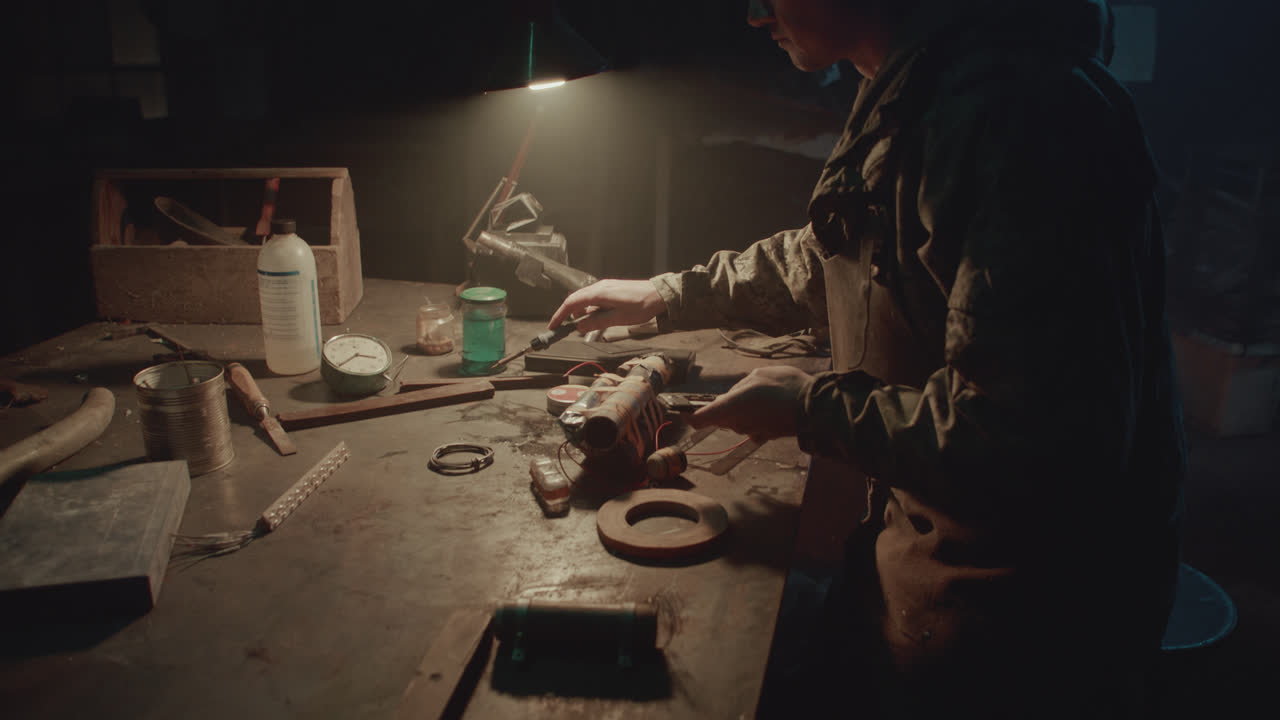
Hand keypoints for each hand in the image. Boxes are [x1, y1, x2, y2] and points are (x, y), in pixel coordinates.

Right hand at [548, 279, 666, 333]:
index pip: (572, 302)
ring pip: (585, 300)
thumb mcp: (619, 318)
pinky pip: (594, 299)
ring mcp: (605, 287)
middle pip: (575, 300)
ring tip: (583, 327)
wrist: (659, 294)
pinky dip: (590, 309)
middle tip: (563, 329)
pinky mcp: (610, 290)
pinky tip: (594, 319)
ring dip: (580, 313)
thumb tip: (580, 326)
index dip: (560, 314)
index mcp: (599, 293)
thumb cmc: (642, 304)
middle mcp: (600, 287)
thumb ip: (597, 322)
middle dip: (567, 315)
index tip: (554, 325)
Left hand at [688, 366, 812, 441]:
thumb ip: (740, 387)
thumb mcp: (757, 376)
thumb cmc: (783, 386)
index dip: (688, 415)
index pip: (699, 419)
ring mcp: (750, 431)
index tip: (683, 411)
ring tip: (761, 395)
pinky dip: (754, 419)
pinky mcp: (764, 436)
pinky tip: (767, 409)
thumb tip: (733, 395)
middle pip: (720, 417)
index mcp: (729, 406)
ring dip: (741, 410)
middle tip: (742, 390)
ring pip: (736, 420)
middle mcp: (736, 423)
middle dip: (724, 406)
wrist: (812, 407)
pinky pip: (751, 427)